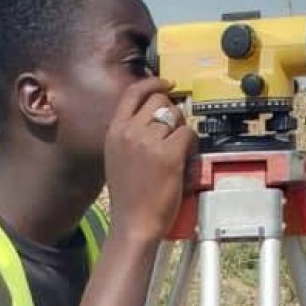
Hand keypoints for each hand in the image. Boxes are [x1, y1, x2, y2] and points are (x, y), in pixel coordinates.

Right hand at [105, 77, 197, 241]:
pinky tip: (185, 159)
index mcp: (114, 131)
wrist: (134, 222)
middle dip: (172, 111)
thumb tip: (154, 116)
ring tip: (179, 149)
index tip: (166, 82)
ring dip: (182, 129)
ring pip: (176, 116)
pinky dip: (192, 145)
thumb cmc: (129, 195)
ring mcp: (149, 142)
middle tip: (175, 131)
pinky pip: (188, 134)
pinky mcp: (169, 154)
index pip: (133, 92)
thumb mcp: (117, 156)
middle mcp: (129, 131)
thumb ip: (130, 133)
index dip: (153, 82)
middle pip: (160, 101)